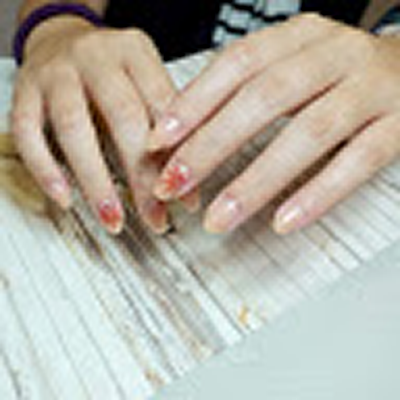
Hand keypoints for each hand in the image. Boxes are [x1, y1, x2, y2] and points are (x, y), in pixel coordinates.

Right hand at [11, 16, 196, 233]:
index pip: (163, 107)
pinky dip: (46, 170)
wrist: (60, 36)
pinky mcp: (25, 90)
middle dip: (142, 176)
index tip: (186, 197)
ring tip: (113, 218)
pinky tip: (66, 198)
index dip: (177, 157)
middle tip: (155, 215)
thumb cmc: (110, 69)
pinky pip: (29, 133)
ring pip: (75, 129)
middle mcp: (96, 57)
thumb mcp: (144, 80)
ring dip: (97, 182)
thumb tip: (185, 178)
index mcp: (135, 52)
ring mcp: (57, 73)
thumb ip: (164, 122)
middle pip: (124, 118)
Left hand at [147, 13, 399, 233]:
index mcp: (300, 37)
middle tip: (175, 182)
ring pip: (309, 133)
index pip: (237, 64)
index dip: (194, 103)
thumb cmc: (339, 74)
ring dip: (256, 180)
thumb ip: (245, 90)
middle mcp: (335, 55)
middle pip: (264, 99)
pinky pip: (357, 162)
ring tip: (220, 216)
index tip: (160, 140)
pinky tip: (284, 221)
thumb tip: (185, 126)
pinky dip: (318, 194)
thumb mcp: (292, 66)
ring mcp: (370, 90)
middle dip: (212, 145)